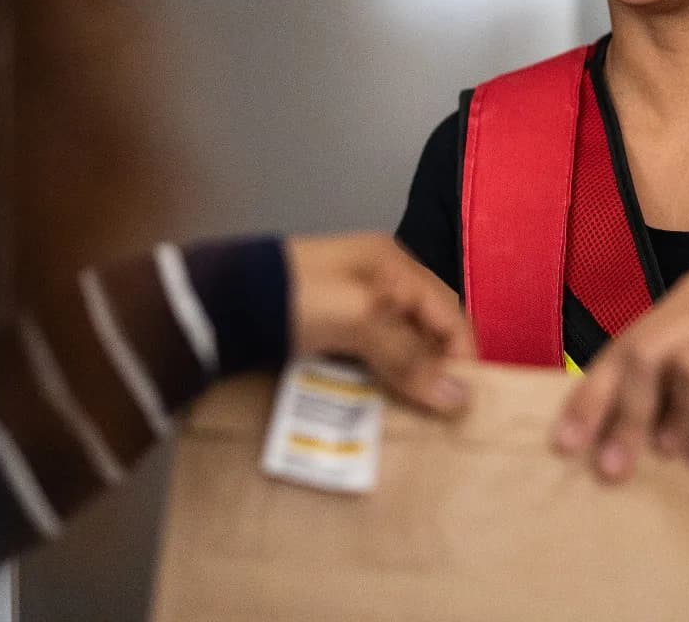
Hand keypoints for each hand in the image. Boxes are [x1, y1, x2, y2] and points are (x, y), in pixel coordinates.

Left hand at [286, 232, 475, 416]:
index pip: (449, 313)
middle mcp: (379, 280)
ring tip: (410, 423)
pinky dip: (375, 381)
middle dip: (434, 372)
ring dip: (404, 381)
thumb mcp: (361, 319)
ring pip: (396, 348)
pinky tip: (373, 407)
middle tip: (438, 420)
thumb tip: (460, 398)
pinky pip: (366, 357)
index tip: (465, 405)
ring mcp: (350, 304)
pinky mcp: (325, 327)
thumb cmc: (298, 299)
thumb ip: (408, 356)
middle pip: (425, 331)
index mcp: (395, 265)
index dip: (461, 357)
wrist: (223, 299)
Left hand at [553, 271, 688, 480]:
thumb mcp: (688, 384)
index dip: (593, 395)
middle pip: (653, 351)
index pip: (627, 343)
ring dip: (677, 419)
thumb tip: (578, 436)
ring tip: (674, 454)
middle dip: (628, 413)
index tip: (567, 445)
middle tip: (615, 467)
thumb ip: (643, 389)